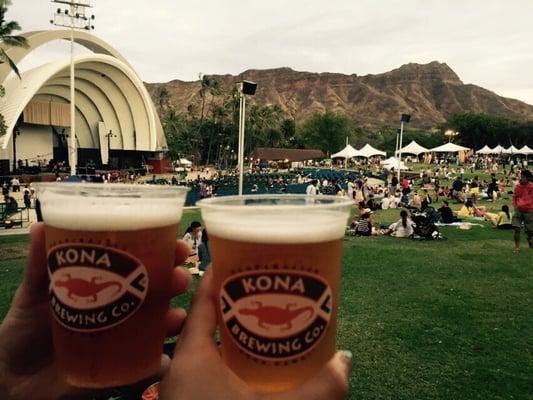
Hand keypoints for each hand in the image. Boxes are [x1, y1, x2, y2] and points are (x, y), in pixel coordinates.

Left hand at [0, 223, 191, 399]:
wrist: (13, 380)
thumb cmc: (24, 329)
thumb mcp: (31, 293)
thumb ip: (39, 263)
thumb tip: (38, 226)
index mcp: (105, 282)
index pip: (142, 260)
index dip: (164, 250)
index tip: (179, 246)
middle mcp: (120, 306)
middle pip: (157, 288)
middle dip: (175, 280)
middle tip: (180, 277)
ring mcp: (123, 335)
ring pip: (158, 322)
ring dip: (174, 316)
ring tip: (177, 316)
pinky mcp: (119, 365)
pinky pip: (147, 361)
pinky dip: (161, 359)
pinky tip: (164, 357)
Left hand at [160, 269, 351, 399]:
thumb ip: (319, 389)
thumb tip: (346, 361)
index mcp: (190, 359)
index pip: (202, 301)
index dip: (220, 275)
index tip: (243, 256)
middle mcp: (179, 370)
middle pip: (205, 322)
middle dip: (234, 303)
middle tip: (267, 287)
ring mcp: (182, 392)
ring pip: (207, 350)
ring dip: (234, 334)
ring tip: (266, 320)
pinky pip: (209, 373)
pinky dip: (231, 362)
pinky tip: (255, 366)